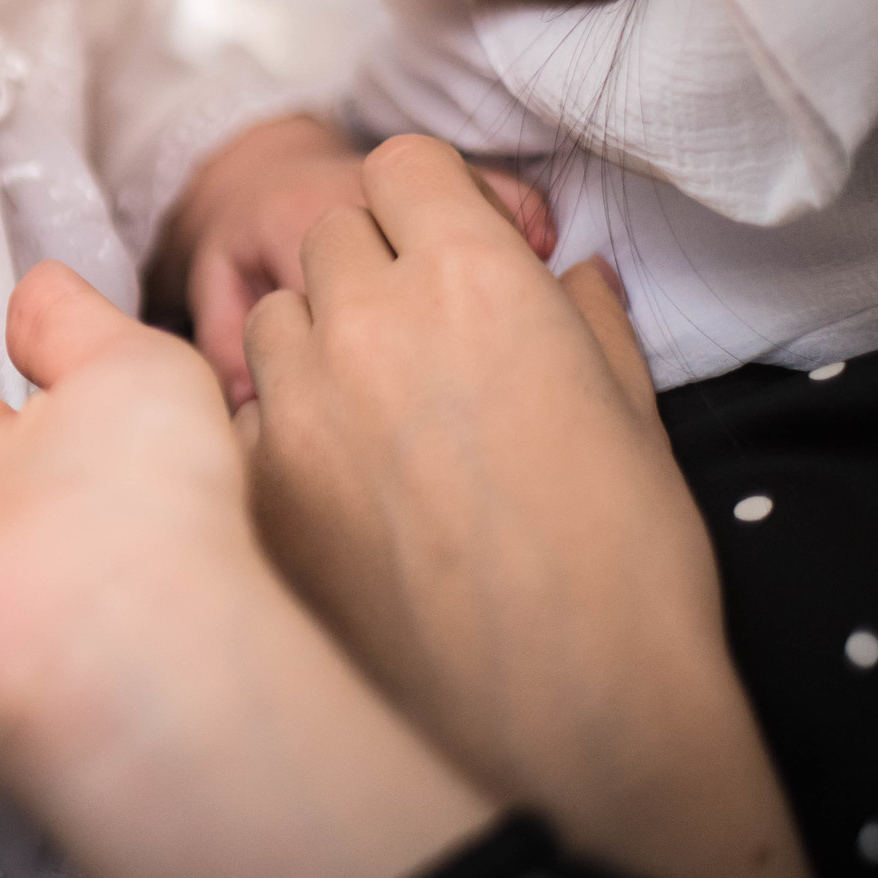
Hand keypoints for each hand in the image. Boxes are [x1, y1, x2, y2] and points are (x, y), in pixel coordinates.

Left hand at [242, 134, 819, 877]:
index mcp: (474, 278)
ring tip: (371, 419)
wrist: (562, 713)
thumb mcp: (631, 414)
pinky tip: (333, 490)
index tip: (437, 236)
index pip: (402, 164)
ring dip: (312, 343)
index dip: (422, 198)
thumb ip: (583, 319)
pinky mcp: (251, 480)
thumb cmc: (623, 566)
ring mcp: (295, 399)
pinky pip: (246, 415)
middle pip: (329, 235)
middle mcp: (368, 318)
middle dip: (368, 267)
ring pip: (272, 319)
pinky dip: (280, 432)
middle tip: (413, 338)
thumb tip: (566, 275)